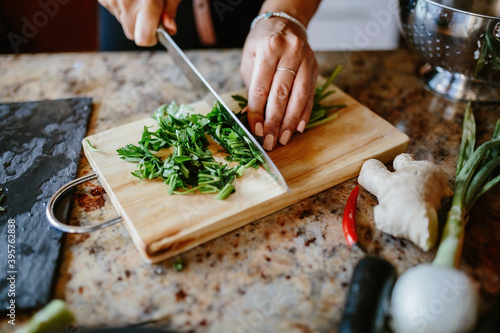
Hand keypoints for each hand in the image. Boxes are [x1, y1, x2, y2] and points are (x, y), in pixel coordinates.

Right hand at [98, 0, 181, 45]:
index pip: (144, 39)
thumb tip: (170, 30)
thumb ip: (170, 9)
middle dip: (143, 26)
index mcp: (147, 4)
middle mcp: (126, 5)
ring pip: (124, 22)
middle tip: (150, 8)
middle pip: (133, 34)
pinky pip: (115, 11)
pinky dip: (122, 6)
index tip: (158, 30)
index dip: (152, 39)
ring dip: (132, 15)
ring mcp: (111, 2)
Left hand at [240, 17, 318, 150]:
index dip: (257, 112)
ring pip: (299, 96)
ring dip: (290, 122)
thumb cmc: (263, 44)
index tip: (256, 131)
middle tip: (269, 141)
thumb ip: (252, 87)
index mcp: (269, 48)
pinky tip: (297, 128)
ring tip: (283, 139)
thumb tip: (252, 119)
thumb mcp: (249, 59)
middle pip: (281, 94)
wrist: (285, 23)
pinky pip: (310, 95)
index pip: (261, 87)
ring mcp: (306, 59)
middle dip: (274, 122)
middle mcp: (290, 52)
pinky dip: (304, 113)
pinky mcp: (315, 67)